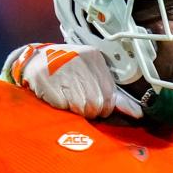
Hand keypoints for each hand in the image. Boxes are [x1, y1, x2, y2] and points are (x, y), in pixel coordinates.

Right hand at [2, 43, 141, 119]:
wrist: (34, 60)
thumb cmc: (67, 70)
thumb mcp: (92, 75)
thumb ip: (114, 95)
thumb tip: (139, 113)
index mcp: (95, 59)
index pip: (110, 96)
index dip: (102, 106)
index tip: (93, 103)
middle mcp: (81, 62)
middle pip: (97, 104)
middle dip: (90, 110)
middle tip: (79, 103)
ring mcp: (64, 71)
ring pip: (82, 107)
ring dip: (75, 110)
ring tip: (68, 98)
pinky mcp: (49, 81)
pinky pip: (64, 106)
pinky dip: (61, 107)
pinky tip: (57, 96)